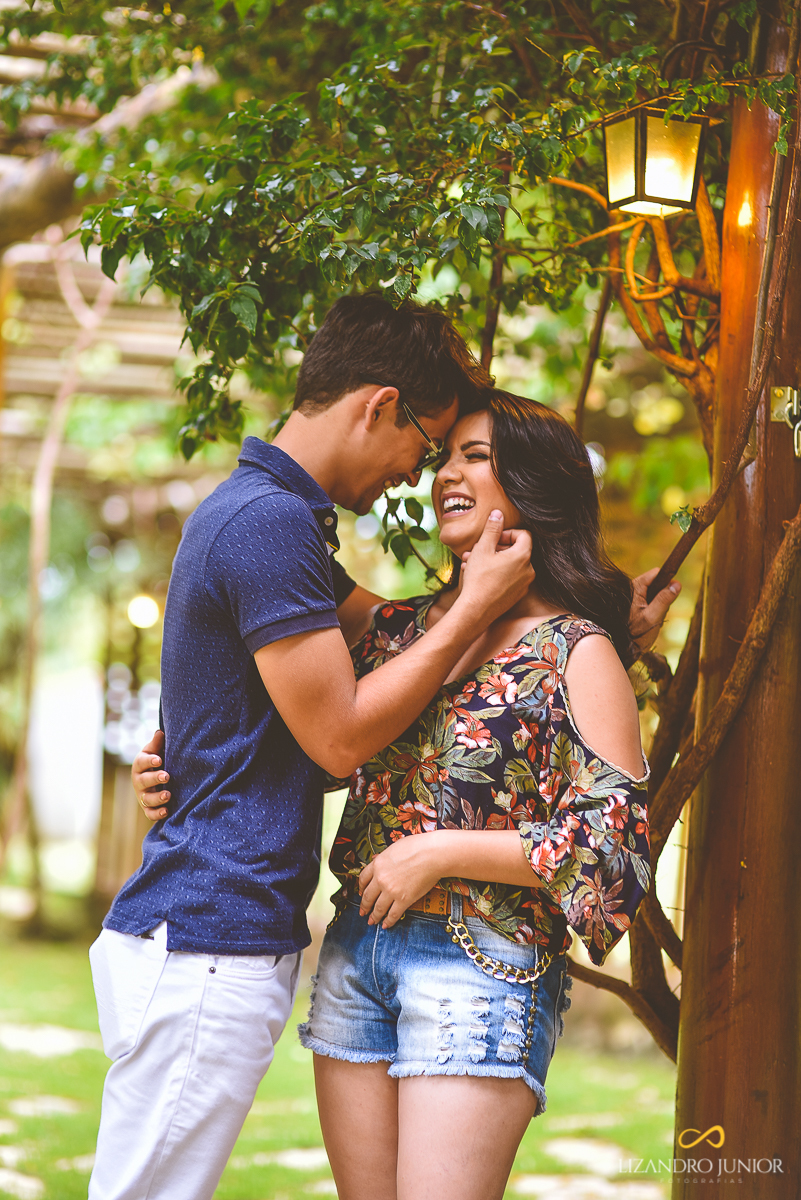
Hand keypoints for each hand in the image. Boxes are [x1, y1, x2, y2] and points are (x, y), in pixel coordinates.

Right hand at [131, 729, 169, 821]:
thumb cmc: (156, 761)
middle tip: (167, 775)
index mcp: (140, 765)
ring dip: (157, 798)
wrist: (155, 777)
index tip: (159, 760)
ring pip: (146, 799)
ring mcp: (142, 796)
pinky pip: (150, 813)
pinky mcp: (148, 808)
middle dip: (154, 778)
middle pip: (143, 781)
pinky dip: (157, 814)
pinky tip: (167, 811)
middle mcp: (139, 781)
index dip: (149, 761)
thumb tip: (160, 732)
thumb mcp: (155, 751)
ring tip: (168, 794)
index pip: (141, 762)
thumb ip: (157, 743)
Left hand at [358, 836, 442, 928]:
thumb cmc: (417, 847)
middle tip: (362, 912)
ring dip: (374, 916)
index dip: (360, 888)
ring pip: (378, 908)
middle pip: (368, 896)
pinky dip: (388, 921)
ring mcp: (391, 891)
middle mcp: (381, 879)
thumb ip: (383, 858)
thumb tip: (377, 861)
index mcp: (377, 864)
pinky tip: (386, 925)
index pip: (363, 879)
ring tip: (372, 921)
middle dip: (364, 906)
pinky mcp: (404, 900)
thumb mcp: (393, 848)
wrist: (432, 855)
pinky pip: (393, 914)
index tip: (360, 893)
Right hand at [458, 511, 534, 625]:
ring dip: (492, 560)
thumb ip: (492, 529)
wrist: (476, 610)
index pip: (523, 534)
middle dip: (496, 547)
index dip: (507, 532)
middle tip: (477, 549)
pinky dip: (496, 573)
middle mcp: (528, 570)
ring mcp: (524, 584)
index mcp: (523, 556)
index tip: (493, 537)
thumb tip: (498, 514)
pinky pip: (509, 578)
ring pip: (510, 565)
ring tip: (471, 562)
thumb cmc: (479, 579)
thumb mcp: (483, 548)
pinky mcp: (517, 595)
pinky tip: (478, 575)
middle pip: (516, 550)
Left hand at [630, 569, 680, 652]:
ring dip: (657, 606)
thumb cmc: (634, 634)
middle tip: (658, 614)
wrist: (619, 649)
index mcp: (634, 587)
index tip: (673, 593)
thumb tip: (677, 584)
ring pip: (653, 594)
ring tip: (651, 621)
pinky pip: (647, 603)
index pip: (656, 574)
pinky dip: (651, 611)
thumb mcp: (652, 617)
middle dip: (662, 598)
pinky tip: (647, 622)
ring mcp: (631, 597)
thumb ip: (664, 600)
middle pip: (655, 584)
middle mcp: (631, 589)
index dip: (667, 581)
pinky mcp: (632, 606)